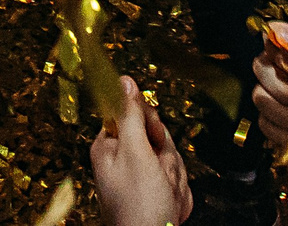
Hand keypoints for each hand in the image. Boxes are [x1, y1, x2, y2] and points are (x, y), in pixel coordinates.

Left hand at [89, 74, 192, 225]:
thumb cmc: (140, 205)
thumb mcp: (136, 153)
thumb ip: (132, 116)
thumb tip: (124, 80)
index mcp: (110, 146)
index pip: (135, 114)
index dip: (151, 127)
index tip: (153, 141)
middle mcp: (123, 160)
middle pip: (157, 137)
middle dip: (166, 158)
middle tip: (160, 177)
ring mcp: (141, 178)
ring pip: (171, 160)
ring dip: (174, 179)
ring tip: (164, 196)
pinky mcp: (155, 193)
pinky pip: (176, 182)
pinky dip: (177, 195)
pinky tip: (169, 207)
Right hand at [253, 23, 287, 215]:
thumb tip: (275, 27)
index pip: (274, 40)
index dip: (278, 54)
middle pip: (260, 67)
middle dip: (282, 89)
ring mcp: (284, 101)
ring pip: (258, 96)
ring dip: (284, 114)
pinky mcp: (277, 124)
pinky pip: (262, 121)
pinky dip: (281, 131)